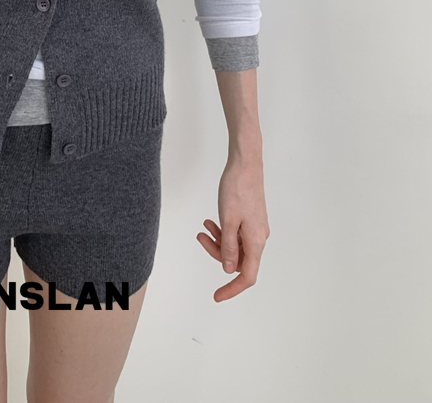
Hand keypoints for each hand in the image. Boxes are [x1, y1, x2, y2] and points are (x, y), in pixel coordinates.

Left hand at [196, 151, 268, 301]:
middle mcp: (259, 237)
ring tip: (204, 227)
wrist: (245, 164)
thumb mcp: (228, 220)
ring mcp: (255, 228)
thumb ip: (228, 247)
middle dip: (217, 254)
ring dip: (218, 240)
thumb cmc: (237, 189)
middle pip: (238, 260)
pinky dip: (223, 231)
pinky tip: (211, 221)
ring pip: (235, 246)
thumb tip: (228, 270)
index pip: (247, 276)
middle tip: (200, 238)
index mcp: (256, 241)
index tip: (217, 296)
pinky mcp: (251, 218)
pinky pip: (236, 233)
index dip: (232, 289)